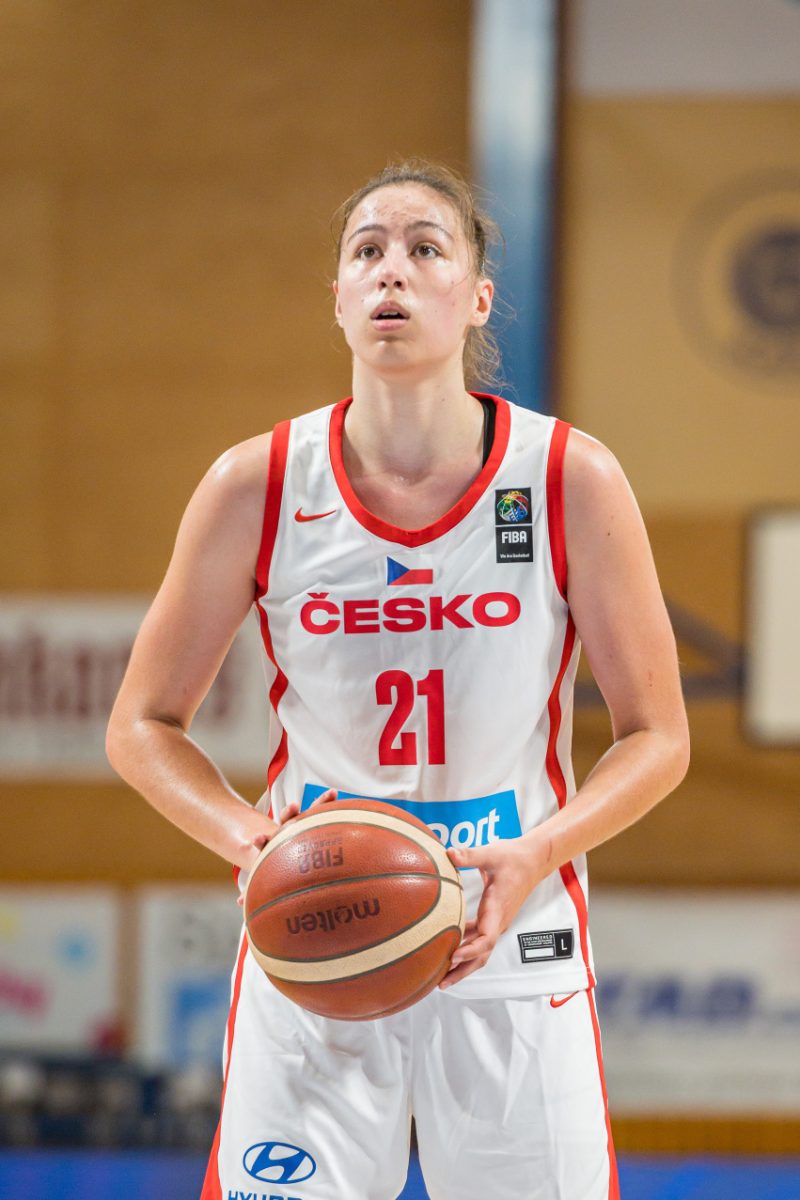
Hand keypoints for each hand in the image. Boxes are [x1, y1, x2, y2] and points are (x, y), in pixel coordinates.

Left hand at [237, 789, 339, 905]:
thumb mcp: (266, 877)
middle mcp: (286, 832)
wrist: (281, 852)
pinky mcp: (311, 822)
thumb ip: (254, 888)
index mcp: (273, 845)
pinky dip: (327, 802)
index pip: (266, 842)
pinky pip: (321, 811)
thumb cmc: (273, 868)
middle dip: (289, 814)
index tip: (257, 838)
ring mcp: (299, 826)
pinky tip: (335, 793)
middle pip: (286, 821)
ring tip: (329, 794)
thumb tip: (239, 902)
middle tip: (293, 807)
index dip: (261, 841)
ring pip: (308, 812)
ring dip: (319, 802)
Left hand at [439, 832, 550, 987]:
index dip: (470, 951)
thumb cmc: (513, 857)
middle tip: (440, 983)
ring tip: (440, 975)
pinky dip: (464, 948)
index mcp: (497, 909)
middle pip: (482, 954)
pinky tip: (448, 949)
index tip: (453, 957)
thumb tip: (448, 853)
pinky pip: (478, 939)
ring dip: (463, 964)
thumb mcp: (491, 853)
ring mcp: (496, 922)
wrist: (533, 860)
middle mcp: (498, 921)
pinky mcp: (493, 918)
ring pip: (480, 950)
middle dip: (463, 970)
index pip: (486, 938)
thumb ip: (469, 855)